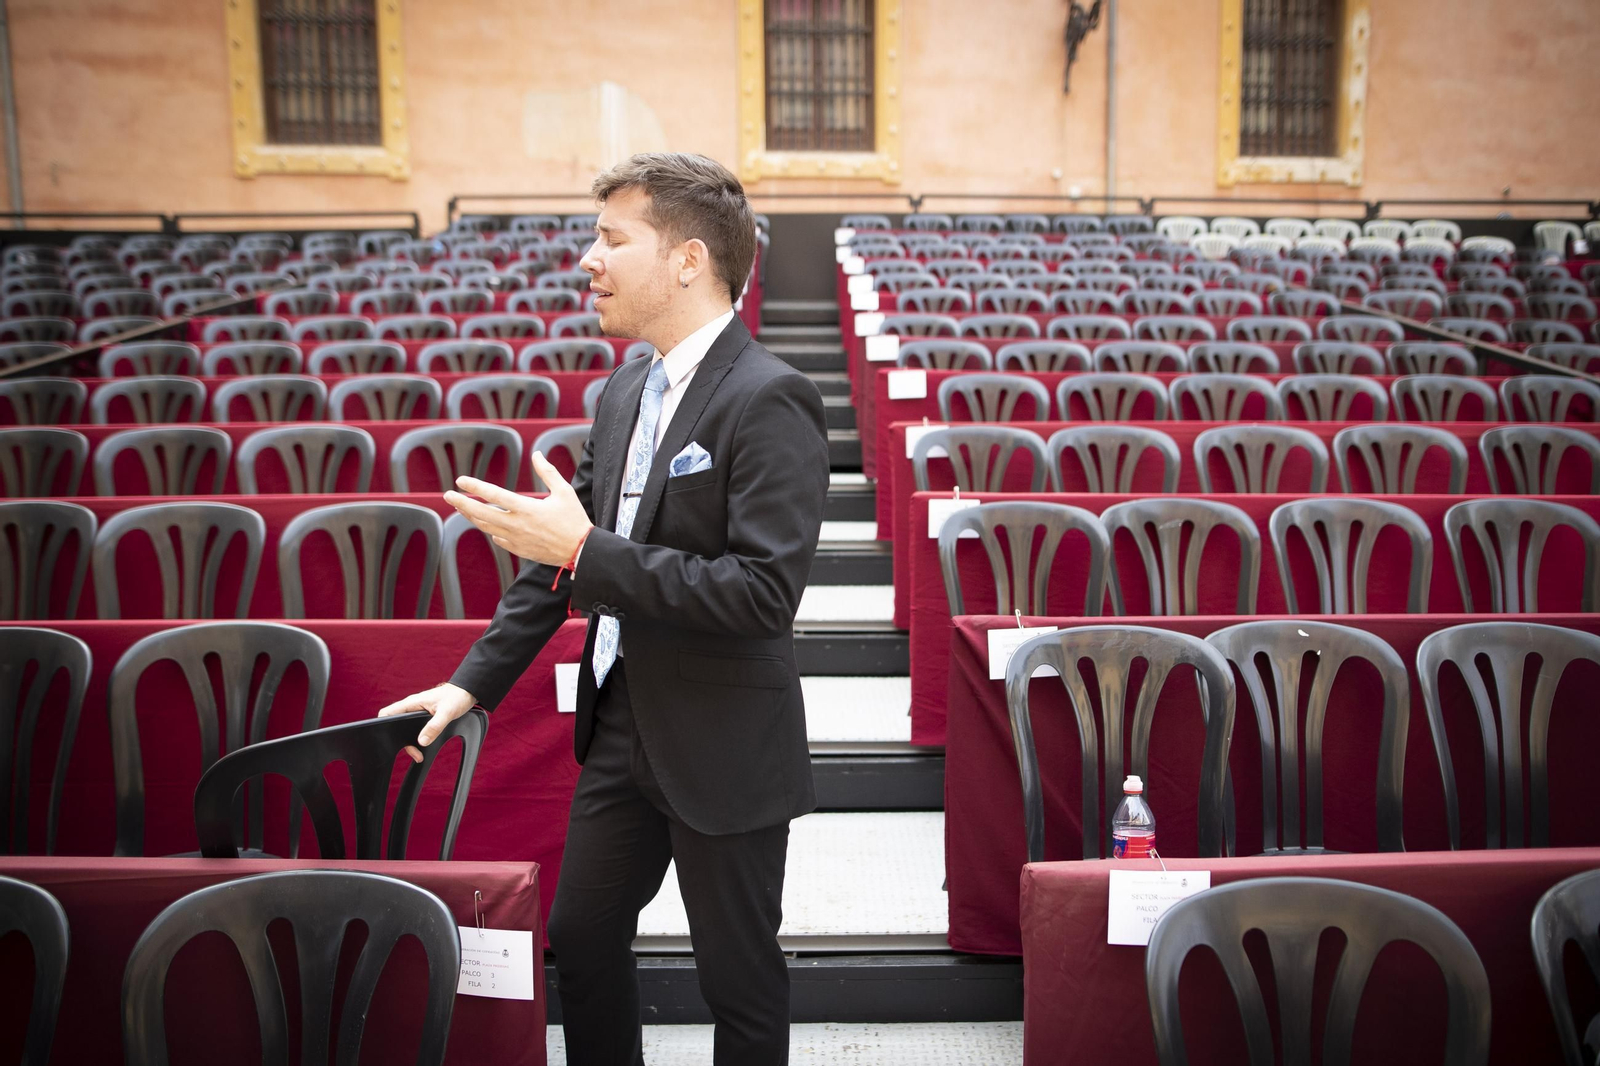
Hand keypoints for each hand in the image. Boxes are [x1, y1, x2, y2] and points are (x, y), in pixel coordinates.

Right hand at [377, 682, 476, 762]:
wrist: (467, 692)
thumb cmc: (457, 697)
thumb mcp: (447, 712)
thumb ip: (434, 726)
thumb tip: (422, 741)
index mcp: (412, 703)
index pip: (387, 712)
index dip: (382, 724)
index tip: (388, 740)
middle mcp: (412, 707)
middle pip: (396, 726)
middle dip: (401, 742)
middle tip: (415, 753)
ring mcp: (418, 712)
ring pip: (406, 729)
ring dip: (411, 742)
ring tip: (420, 755)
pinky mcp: (425, 717)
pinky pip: (416, 729)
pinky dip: (418, 739)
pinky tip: (424, 747)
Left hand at [444, 453, 592, 566]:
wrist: (582, 551)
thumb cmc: (574, 519)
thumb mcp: (564, 492)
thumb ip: (548, 472)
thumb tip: (537, 454)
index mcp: (527, 508)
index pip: (494, 495)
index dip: (475, 486)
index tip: (461, 480)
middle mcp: (517, 525)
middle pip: (481, 513)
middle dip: (462, 503)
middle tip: (447, 495)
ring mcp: (516, 540)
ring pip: (486, 527)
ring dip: (472, 516)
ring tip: (461, 508)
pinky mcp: (519, 550)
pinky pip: (498, 539)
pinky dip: (491, 530)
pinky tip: (487, 525)